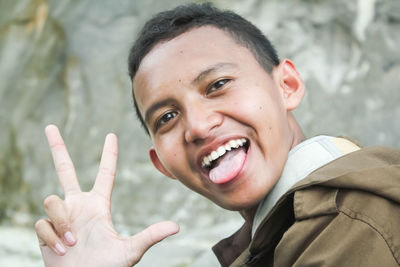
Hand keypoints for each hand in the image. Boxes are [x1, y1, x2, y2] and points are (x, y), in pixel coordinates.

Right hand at [35, 125, 178, 266]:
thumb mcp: (130, 250)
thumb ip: (150, 236)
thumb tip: (176, 226)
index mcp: (98, 204)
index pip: (105, 173)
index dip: (109, 154)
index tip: (112, 135)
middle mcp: (78, 205)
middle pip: (65, 169)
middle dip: (57, 147)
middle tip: (50, 127)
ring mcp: (61, 216)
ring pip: (52, 201)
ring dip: (63, 223)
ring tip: (73, 243)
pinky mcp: (46, 229)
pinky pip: (43, 223)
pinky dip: (53, 238)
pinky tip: (61, 250)